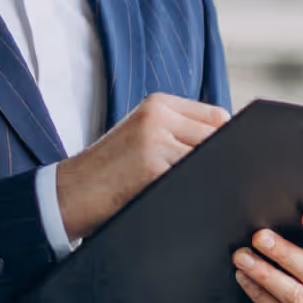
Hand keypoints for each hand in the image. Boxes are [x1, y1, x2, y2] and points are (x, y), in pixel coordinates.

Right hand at [55, 93, 228, 240]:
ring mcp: (155, 139)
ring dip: (208, 176)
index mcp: (158, 103)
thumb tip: (231, 142)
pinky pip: (193, 177)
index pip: (216, 115)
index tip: (222, 159)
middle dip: (219, 159)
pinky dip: (196, 190)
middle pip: (216, 136)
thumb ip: (179, 130)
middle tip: (210, 179)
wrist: (71, 191)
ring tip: (191, 189)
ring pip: (207, 157)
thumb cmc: (111, 169)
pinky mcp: (153, 166)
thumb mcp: (142, 134)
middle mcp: (157, 115)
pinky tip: (183, 199)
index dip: (224, 140)